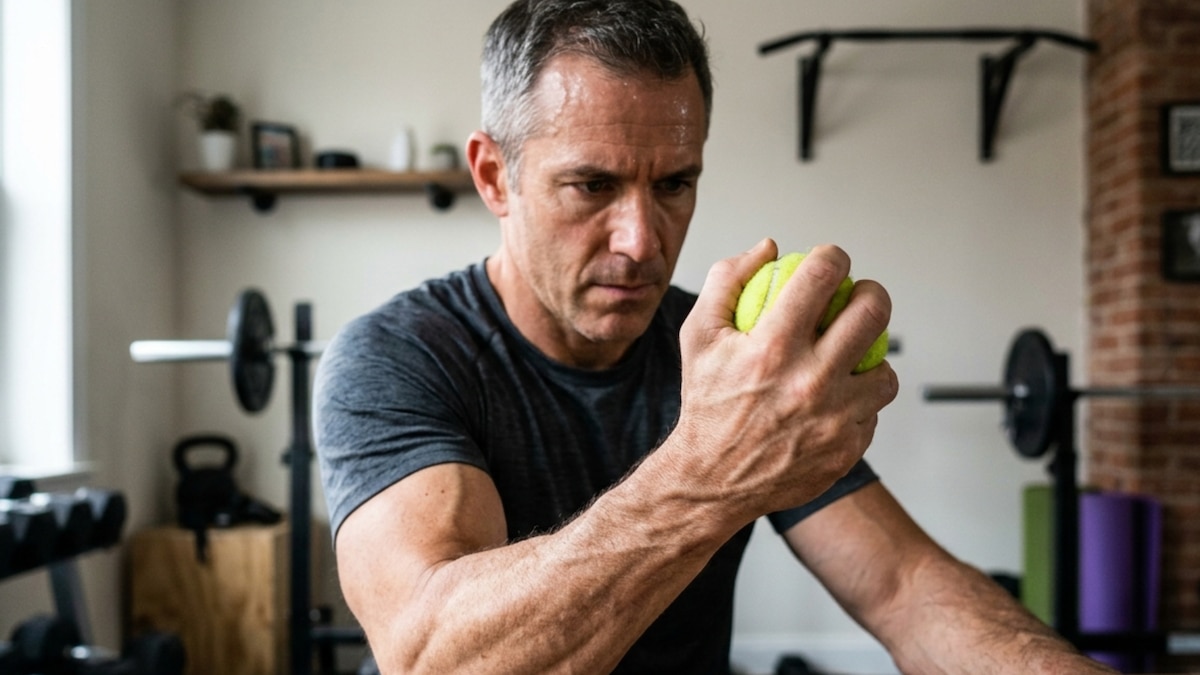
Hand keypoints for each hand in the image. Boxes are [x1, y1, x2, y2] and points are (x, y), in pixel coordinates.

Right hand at [671, 239, 898, 519]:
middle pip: (872, 313)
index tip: (832, 260)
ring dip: (871, 356)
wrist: (711, 479)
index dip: (833, 256)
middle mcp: (808, 381)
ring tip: (852, 354)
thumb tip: (769, 248)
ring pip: (885, 371)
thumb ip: (727, 280)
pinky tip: (839, 396)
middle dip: (870, 293)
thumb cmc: (706, 402)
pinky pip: (872, 413)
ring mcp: (833, 419)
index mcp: (771, 348)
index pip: (821, 276)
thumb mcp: (699, 336)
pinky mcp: (847, 449)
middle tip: (859, 297)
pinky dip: (858, 402)